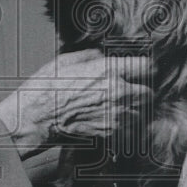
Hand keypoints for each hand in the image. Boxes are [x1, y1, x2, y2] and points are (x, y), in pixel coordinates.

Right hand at [0, 49, 150, 157]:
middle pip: (148, 92)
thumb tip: (101, 56)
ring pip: (142, 111)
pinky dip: (125, 121)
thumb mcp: (67, 60)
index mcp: (108, 71)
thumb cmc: (47, 87)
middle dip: (142, 88)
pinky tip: (113, 115)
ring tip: (122, 102)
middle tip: (132, 86)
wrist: (38, 116)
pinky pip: (129, 126)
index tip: (140, 68)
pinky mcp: (110, 130)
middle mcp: (117, 93)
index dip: (144, 66)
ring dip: (136, 107)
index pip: (146, 67)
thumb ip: (91, 56)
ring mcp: (115, 114)